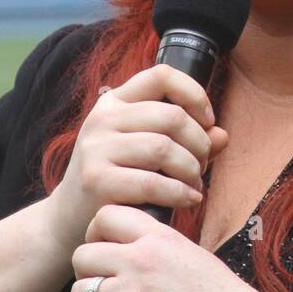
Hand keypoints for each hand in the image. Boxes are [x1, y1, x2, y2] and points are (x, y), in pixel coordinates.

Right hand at [48, 64, 228, 246]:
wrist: (70, 216)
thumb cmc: (118, 179)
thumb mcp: (147, 151)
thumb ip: (186, 139)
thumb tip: (222, 135)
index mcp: (116, 102)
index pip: (162, 75)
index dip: (194, 94)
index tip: (207, 121)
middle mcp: (103, 119)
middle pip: (171, 116)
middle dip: (199, 143)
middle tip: (203, 164)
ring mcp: (96, 148)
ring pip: (164, 148)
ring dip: (191, 170)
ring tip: (195, 185)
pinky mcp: (97, 180)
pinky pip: (153, 182)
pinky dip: (180, 193)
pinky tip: (188, 199)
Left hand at [69, 204, 272, 291]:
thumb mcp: (191, 253)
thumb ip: (156, 245)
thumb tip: (128, 245)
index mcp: (158, 238)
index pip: (105, 216)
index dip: (96, 232)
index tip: (103, 248)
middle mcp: (140, 262)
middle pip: (82, 256)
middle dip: (87, 273)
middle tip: (101, 287)